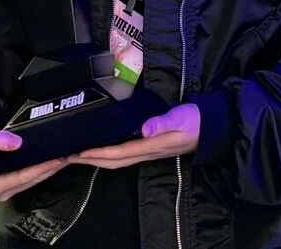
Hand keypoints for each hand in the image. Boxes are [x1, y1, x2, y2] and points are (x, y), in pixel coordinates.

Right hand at [0, 127, 68, 200]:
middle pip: (33, 179)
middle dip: (50, 168)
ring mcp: (14, 189)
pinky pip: (38, 176)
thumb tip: (14, 143)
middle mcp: (4, 191)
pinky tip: (60, 158)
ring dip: (52, 168)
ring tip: (67, 156)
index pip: (22, 177)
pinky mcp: (21, 183)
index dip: (39, 168)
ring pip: (38, 179)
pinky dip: (49, 167)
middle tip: (67, 156)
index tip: (55, 159)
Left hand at [71, 103, 199, 169]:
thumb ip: (164, 123)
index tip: (79, 152)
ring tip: (78, 154)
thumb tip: (144, 129)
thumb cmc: (196, 121)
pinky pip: (123, 153)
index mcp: (151, 146)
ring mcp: (148, 151)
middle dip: (90, 159)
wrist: (212, 127)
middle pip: (113, 161)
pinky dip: (107, 153)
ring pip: (116, 159)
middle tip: (68, 155)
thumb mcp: (182, 119)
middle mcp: (146, 152)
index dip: (98, 153)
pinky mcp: (149, 146)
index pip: (119, 152)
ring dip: (96, 158)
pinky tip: (100, 147)